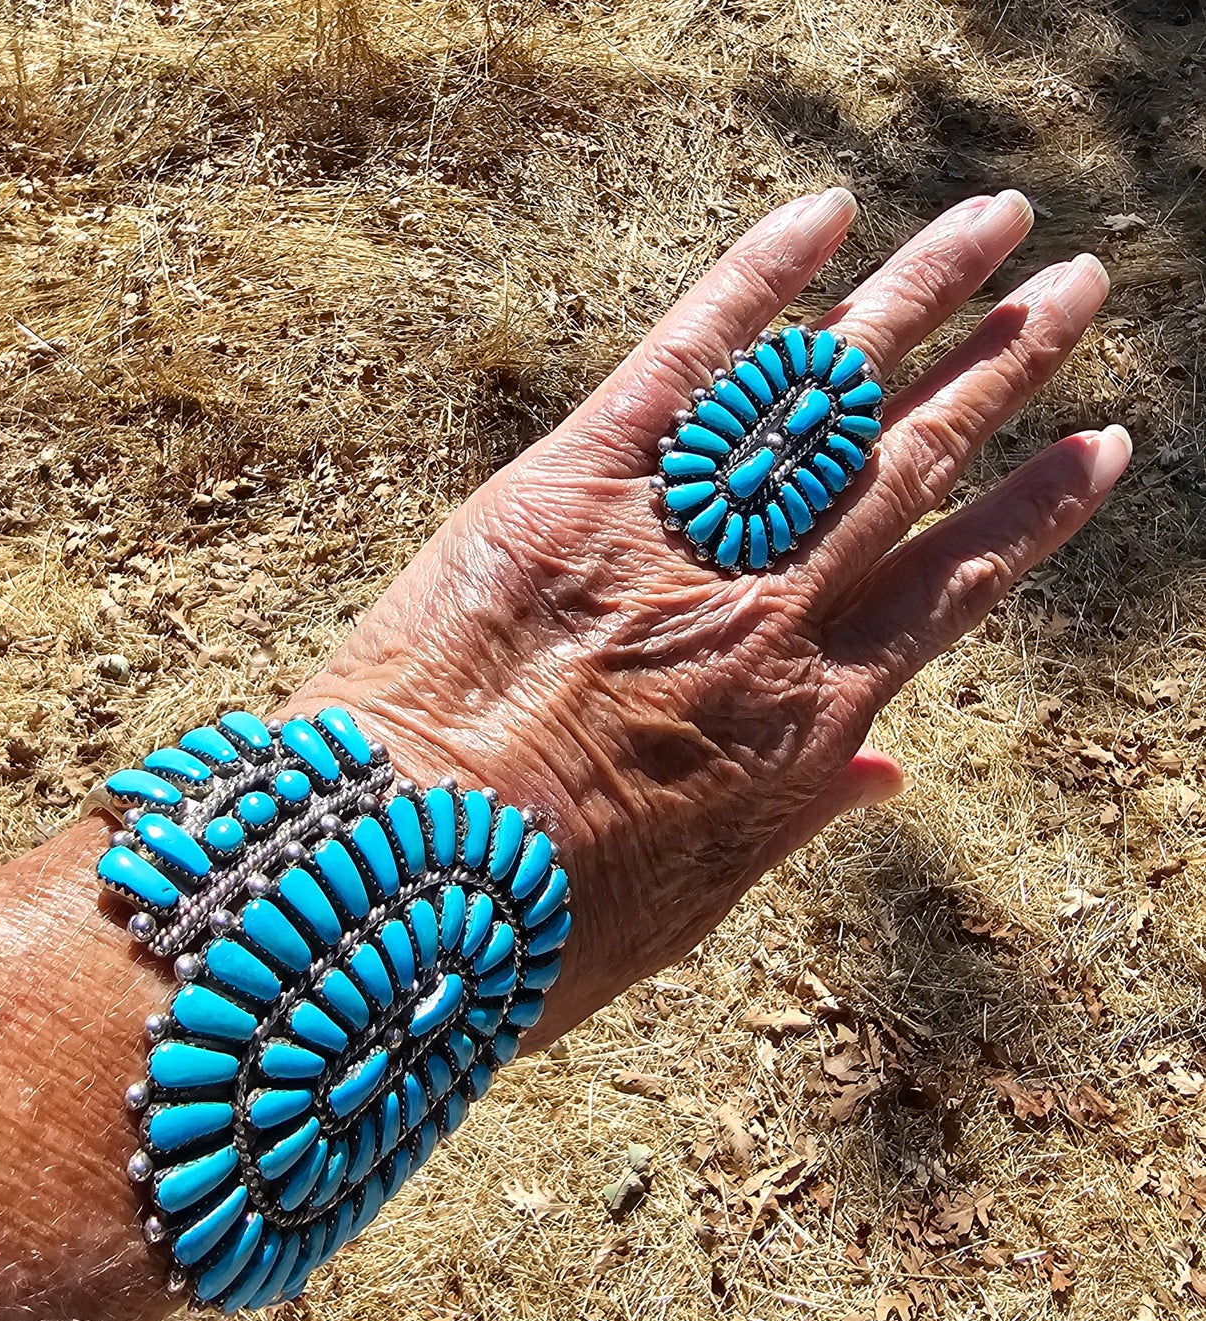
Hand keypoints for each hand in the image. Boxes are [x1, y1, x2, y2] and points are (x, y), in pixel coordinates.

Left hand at [290, 188, 1129, 1046]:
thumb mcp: (697, 904)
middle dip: (1001, 370)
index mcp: (804, 724)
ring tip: (995, 223)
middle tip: (1075, 284)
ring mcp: (674, 543)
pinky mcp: (569, 488)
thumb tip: (887, 774)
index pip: (953, 588)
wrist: (403, 884)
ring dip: (915, 301)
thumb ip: (797, 816)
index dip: (1031, 512)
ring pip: (821, 402)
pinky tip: (822, 216)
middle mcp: (766, 615)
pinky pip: (680, 367)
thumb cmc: (543, 923)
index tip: (1097, 445)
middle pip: (909, 468)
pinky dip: (753, 288)